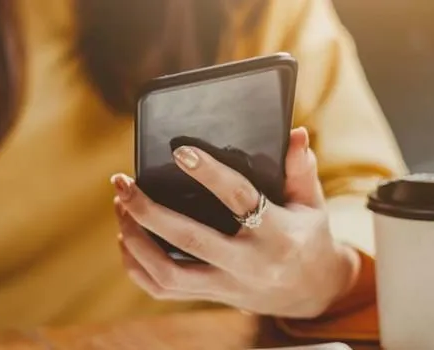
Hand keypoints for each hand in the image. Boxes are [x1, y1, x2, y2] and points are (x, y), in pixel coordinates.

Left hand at [111, 127, 357, 317]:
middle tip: (123, 182)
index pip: (239, 199)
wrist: (311, 292)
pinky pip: (163, 289)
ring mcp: (226, 285)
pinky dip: (137, 266)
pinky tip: (125, 237)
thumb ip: (300, 169)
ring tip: (121, 206)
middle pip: (189, 239)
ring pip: (168, 272)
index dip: (210, 174)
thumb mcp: (312, 203)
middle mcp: (248, 263)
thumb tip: (294, 133)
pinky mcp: (211, 296)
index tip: (180, 152)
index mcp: (277, 234)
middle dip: (148, 210)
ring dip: (136, 240)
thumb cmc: (307, 237)